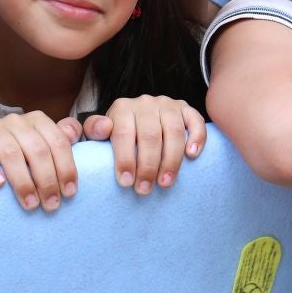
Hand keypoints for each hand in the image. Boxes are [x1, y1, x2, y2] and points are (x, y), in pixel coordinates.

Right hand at [0, 111, 83, 211]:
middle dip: (46, 180)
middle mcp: (15, 120)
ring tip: (29, 204)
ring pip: (11, 152)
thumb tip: (74, 134)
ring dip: (22, 181)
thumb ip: (61, 139)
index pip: (57, 142)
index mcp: (37, 120)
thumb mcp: (41, 145)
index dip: (66, 168)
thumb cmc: (18, 153)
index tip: (68, 193)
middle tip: (50, 205)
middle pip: (37, 150)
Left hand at [81, 96, 205, 195]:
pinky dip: (197, 137)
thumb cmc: (120, 133)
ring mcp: (168, 105)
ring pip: (173, 131)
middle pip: (150, 135)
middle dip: (148, 166)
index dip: (125, 159)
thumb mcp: (102, 132)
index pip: (124, 134)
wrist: (139, 117)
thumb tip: (104, 128)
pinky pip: (196, 121)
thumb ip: (94, 130)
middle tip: (145, 189)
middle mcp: (145, 103)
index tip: (126, 182)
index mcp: (122, 108)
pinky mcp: (186, 109)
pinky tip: (192, 156)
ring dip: (171, 160)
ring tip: (165, 183)